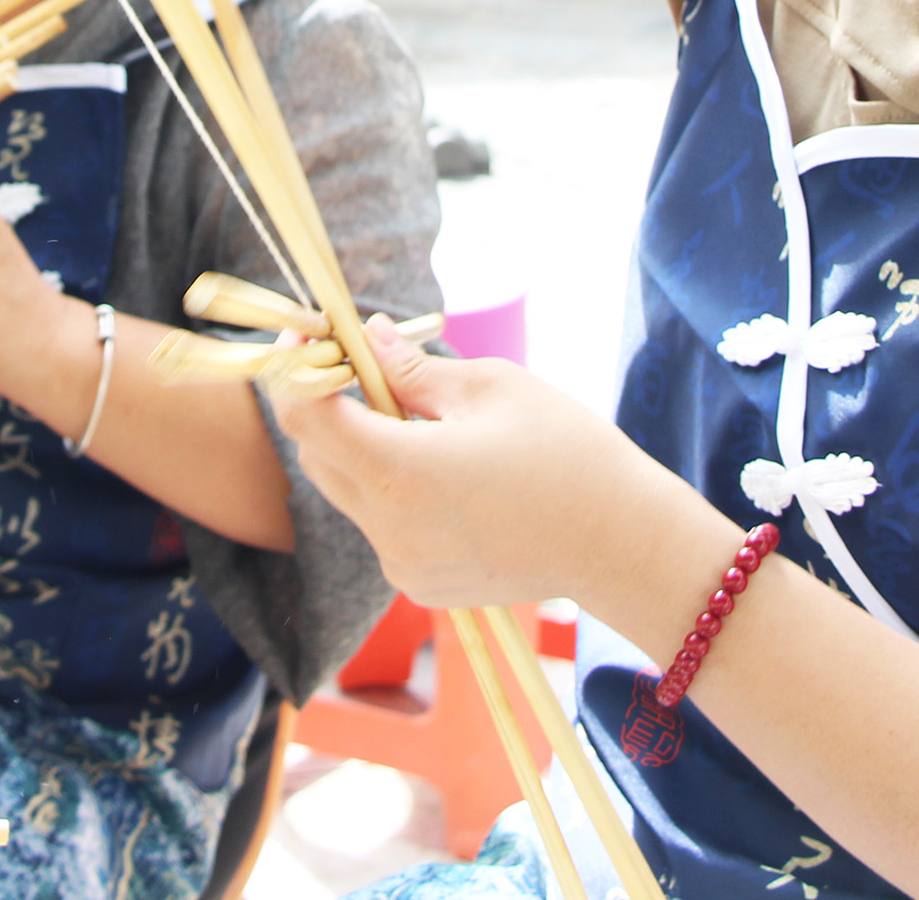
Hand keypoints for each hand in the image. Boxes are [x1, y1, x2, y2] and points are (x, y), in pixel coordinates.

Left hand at [272, 317, 690, 610]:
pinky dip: (393, 492)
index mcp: (398, 472)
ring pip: (350, 491)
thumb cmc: (567, 454)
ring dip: (364, 449)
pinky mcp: (421, 584)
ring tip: (424, 420)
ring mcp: (401, 564)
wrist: (623, 544)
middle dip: (329, 406)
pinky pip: (382, 526)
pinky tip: (450, 475)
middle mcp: (387, 528)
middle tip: (366, 365)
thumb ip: (412, 367)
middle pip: (318, 455)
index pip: (305, 416)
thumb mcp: (489, 388)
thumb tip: (367, 336)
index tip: (309, 333)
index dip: (295, 367)